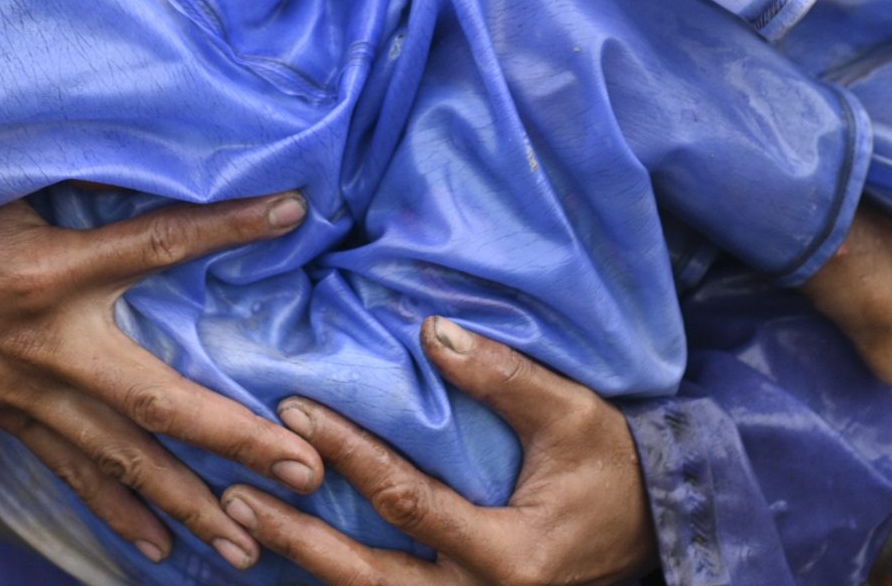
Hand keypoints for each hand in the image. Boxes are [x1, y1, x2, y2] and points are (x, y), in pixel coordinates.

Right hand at [0, 194, 320, 570]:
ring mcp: (28, 395)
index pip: (157, 242)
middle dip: (234, 440)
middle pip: (156, 402)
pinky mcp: (10, 421)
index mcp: (50, 269)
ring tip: (247, 544)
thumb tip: (151, 145)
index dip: (226, 225)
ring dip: (186, 505)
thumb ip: (73, 181)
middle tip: (302, 468)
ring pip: (120, 461)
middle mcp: (48, 346)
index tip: (292, 210)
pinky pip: (72, 477)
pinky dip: (117, 515)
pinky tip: (160, 550)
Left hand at [219, 317, 656, 585]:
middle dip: (296, 536)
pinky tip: (291, 549)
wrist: (655, 529)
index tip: (295, 411)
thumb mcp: (570, 415)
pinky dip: (337, 576)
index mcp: (506, 556)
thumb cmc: (612, 468)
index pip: (406, 502)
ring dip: (303, 561)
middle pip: (365, 578)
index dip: (348, 455)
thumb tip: (431, 331)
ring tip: (242, 520)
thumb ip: (502, 377)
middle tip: (236, 493)